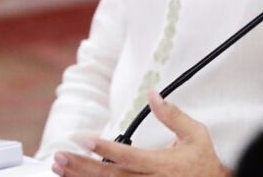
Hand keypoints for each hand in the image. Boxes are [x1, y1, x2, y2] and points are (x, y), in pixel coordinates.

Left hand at [51, 92, 230, 176]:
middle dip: (81, 166)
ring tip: (60, 168)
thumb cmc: (202, 162)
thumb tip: (153, 94)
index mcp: (160, 165)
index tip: (83, 139)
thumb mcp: (194, 134)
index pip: (126, 156)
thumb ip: (172, 115)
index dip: (103, 148)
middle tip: (60, 156)